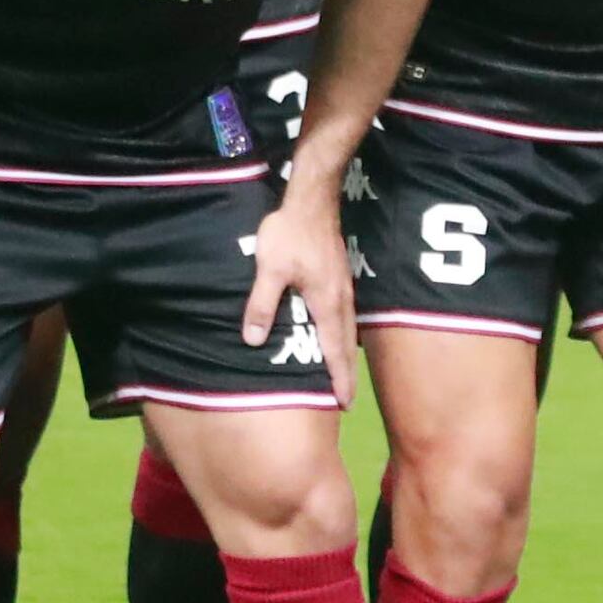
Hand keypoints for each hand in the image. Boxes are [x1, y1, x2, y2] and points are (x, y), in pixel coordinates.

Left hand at [237, 183, 357, 409]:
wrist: (312, 200)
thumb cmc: (290, 233)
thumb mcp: (269, 269)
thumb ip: (261, 305)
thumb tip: (252, 341)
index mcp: (326, 302)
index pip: (334, 349)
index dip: (338, 377)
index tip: (343, 402)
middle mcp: (341, 298)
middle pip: (348, 344)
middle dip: (347, 373)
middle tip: (347, 400)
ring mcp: (344, 286)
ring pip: (350, 329)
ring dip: (348, 355)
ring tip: (344, 374)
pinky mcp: (341, 275)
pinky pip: (347, 314)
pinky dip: (346, 334)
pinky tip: (339, 335)